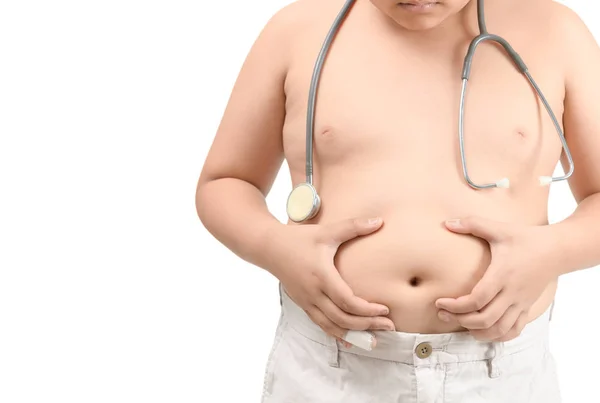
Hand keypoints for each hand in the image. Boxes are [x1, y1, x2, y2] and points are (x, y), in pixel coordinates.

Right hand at [268, 217, 395, 346]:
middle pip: (343, 319)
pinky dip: (338, 334)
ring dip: (354, 334)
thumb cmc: (299, 238)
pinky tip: (352, 339)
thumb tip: (380, 221)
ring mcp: (306, 301)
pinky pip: (322, 325)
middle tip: (388, 326)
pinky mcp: (303, 304)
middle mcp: (313, 293)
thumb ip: (354, 227)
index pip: (347, 301)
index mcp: (322, 276)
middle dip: (367, 325)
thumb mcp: (327, 232)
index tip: (385, 309)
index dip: (367, 310)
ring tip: (374, 338)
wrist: (269, 247)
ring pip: (332, 326)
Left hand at [435, 216, 556, 341]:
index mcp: (502, 275)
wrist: (558, 250)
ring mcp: (521, 303)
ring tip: (460, 323)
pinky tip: (482, 330)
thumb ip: (472, 224)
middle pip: (485, 319)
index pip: (477, 299)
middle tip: (442, 313)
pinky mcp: (527, 307)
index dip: (456, 305)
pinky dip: (497, 336)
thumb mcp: (499, 229)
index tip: (440, 302)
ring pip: (499, 329)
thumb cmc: (526, 238)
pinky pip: (514, 330)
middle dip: (460, 320)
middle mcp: (512, 293)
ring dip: (477, 331)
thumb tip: (446, 223)